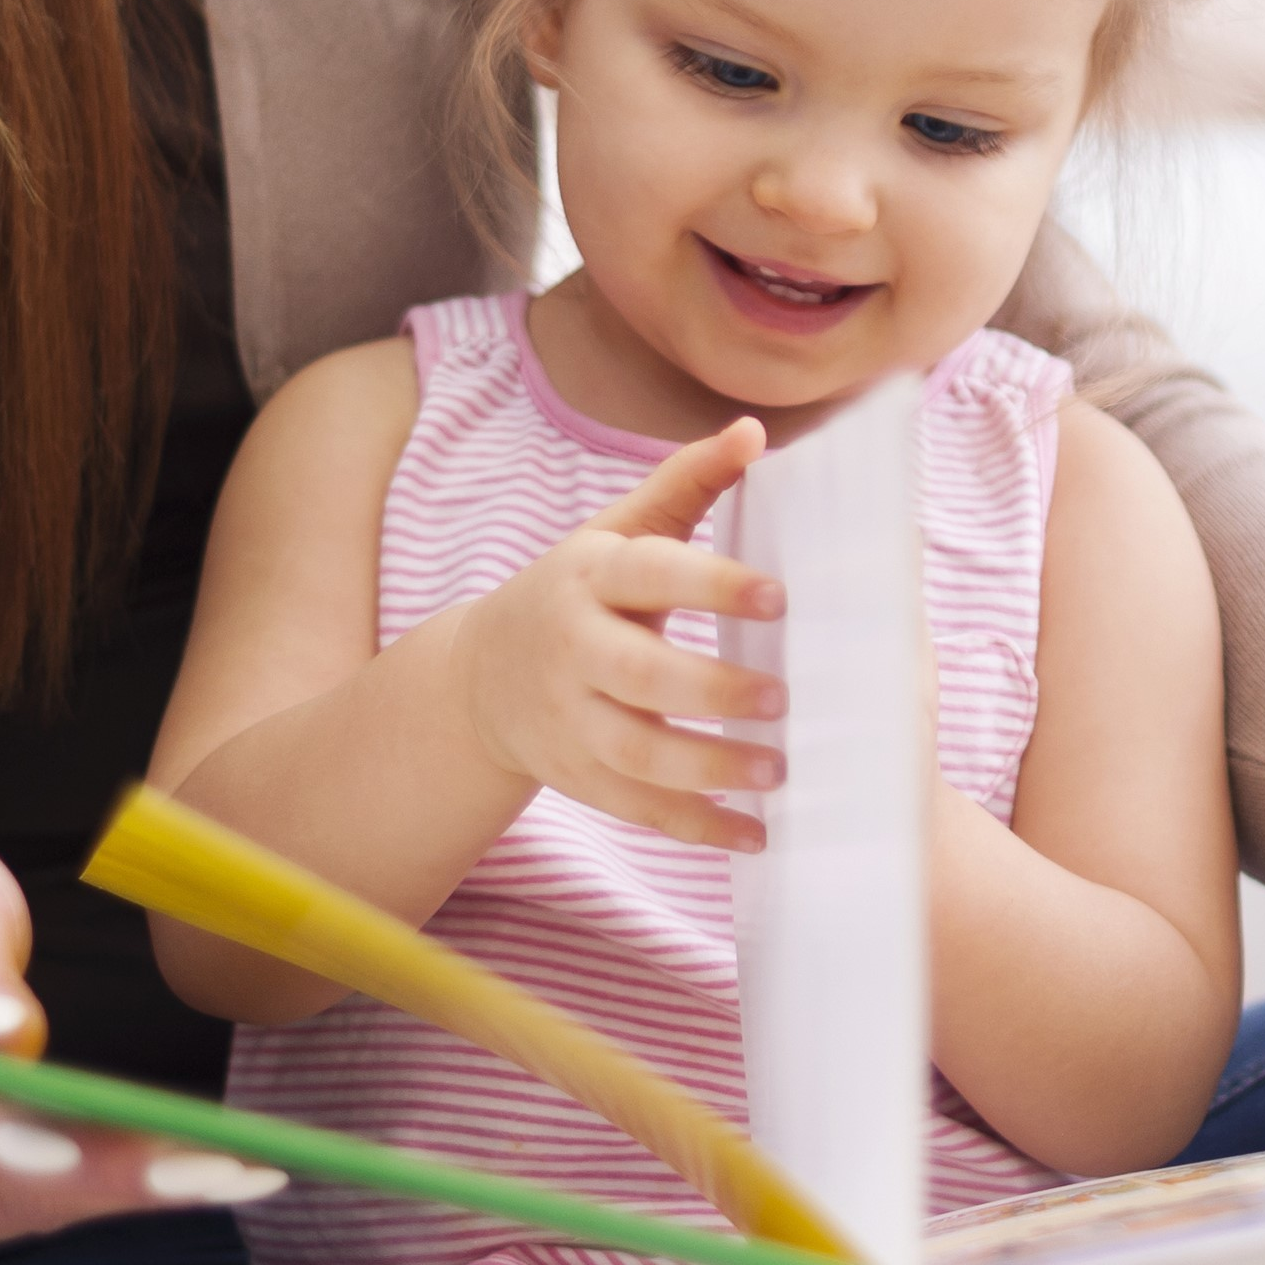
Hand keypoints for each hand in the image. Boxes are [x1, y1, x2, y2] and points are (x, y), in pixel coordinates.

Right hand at [440, 419, 788, 848]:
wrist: (482, 678)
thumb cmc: (580, 590)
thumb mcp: (619, 530)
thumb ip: (688, 483)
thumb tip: (754, 430)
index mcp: (589, 576)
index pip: (651, 575)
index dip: (713, 584)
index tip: (779, 597)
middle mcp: (571, 648)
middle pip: (638, 675)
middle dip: (710, 691)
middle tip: (783, 699)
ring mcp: (568, 719)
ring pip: (635, 753)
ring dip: (707, 769)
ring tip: (777, 771)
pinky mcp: (576, 776)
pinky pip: (636, 808)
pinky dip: (695, 827)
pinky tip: (753, 834)